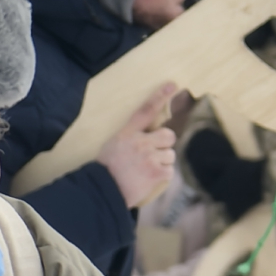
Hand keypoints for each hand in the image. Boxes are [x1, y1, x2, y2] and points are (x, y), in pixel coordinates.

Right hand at [97, 83, 179, 207]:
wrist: (102, 190)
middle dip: (165, 145)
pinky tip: (150, 180)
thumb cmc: (105, 170)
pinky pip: (170, 171)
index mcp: (128, 133)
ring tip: (147, 171)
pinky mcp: (157, 172)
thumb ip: (131, 139)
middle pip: (168, 135)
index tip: (173, 85)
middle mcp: (141, 142)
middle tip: (154, 155)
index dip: (160, 96)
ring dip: (163, 163)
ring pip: (170, 155)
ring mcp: (150, 157)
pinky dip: (163, 176)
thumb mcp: (113, 145)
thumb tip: (148, 138)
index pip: (146, 110)